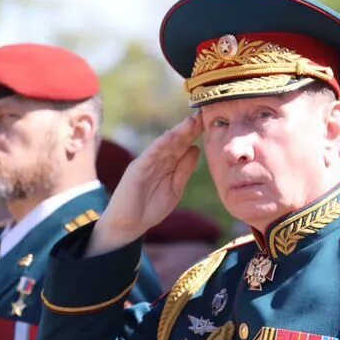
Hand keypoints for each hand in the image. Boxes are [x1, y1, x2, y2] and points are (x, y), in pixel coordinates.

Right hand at [87, 114, 203, 255]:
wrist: (129, 225)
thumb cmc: (151, 208)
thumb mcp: (175, 189)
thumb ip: (184, 170)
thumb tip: (196, 149)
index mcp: (167, 165)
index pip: (183, 145)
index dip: (195, 134)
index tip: (210, 122)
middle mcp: (157, 159)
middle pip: (176, 141)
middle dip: (190, 128)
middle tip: (204, 114)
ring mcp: (146, 162)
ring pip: (165, 144)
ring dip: (178, 132)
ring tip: (192, 120)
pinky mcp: (136, 169)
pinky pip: (151, 154)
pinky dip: (161, 144)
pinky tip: (172, 135)